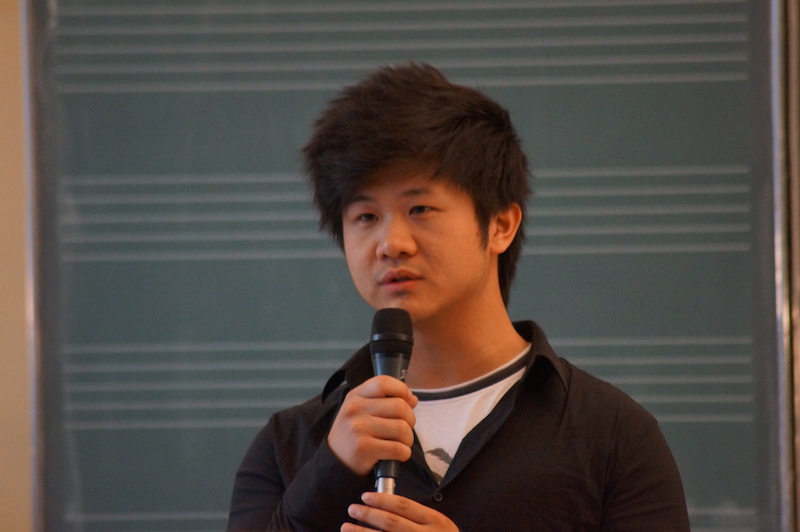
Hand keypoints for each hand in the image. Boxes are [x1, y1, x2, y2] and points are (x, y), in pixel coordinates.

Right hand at [327, 375, 417, 474]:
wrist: (335, 461)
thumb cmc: (355, 433)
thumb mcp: (363, 411)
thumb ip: (387, 401)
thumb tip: (412, 399)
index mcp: (355, 396)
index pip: (383, 382)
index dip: (402, 390)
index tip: (407, 401)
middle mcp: (355, 409)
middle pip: (400, 406)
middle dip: (410, 419)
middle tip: (404, 429)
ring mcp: (358, 429)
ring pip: (402, 428)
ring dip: (408, 439)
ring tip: (401, 443)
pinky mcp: (363, 449)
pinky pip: (398, 449)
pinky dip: (404, 453)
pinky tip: (398, 454)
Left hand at [342, 491, 458, 531]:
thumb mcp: (439, 525)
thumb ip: (419, 517)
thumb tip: (387, 505)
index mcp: (435, 521)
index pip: (404, 506)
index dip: (382, 500)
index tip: (365, 496)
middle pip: (391, 523)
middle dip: (368, 514)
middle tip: (352, 508)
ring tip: (346, 527)